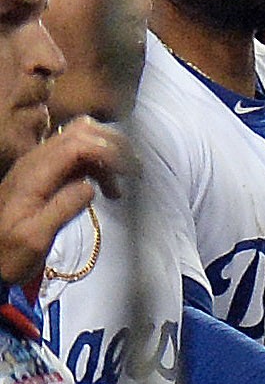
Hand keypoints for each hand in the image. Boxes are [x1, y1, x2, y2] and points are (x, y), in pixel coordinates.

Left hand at [0, 120, 116, 292]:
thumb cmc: (11, 251)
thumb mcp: (34, 237)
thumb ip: (61, 209)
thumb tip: (90, 187)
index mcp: (34, 175)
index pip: (76, 145)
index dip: (107, 152)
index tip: (129, 173)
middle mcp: (37, 162)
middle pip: (79, 132)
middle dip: (112, 145)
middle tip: (134, 172)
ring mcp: (41, 165)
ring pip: (81, 139)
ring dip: (108, 155)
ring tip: (121, 186)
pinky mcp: (47, 174)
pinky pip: (78, 156)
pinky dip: (99, 166)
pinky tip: (108, 189)